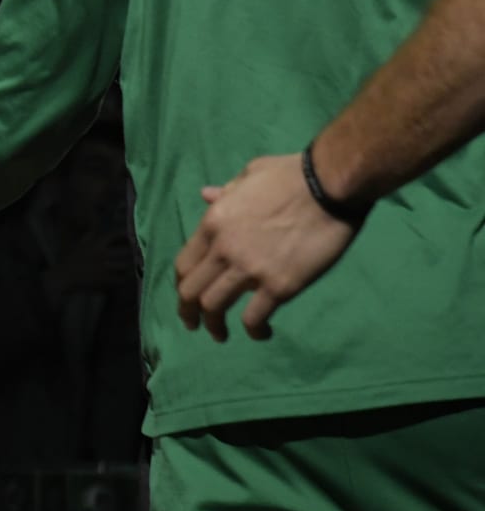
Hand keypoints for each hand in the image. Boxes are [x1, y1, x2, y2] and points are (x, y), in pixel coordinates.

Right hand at [43, 228, 133, 297]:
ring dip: (131, 265)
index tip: (131, 236)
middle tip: (138, 252)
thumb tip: (93, 230)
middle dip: (132, 252)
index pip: (114, 235)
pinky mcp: (106, 279)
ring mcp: (105, 267)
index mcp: (96, 244)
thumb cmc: (70, 261)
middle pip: (125, 251)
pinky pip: (121, 278)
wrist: (64, 277)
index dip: (124, 235)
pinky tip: (127, 277)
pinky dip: (126, 278)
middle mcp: (102, 254)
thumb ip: (87, 237)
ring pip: (125, 265)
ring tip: (135, 266)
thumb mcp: (78, 245)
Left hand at [175, 153, 359, 341]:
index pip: (184, 264)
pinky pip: (254, 317)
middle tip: (194, 324)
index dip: (182, 285)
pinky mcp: (279, 285)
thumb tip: (206, 194)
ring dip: (213, 326)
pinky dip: (253, 330)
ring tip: (219, 335)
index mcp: (213, 222)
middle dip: (188, 312)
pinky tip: (260, 333)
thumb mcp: (248, 175)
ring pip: (214, 307)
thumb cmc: (291, 175)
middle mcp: (223, 248)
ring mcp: (250, 269)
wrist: (329, 184)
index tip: (189, 296)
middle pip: (191, 291)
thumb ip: (226, 191)